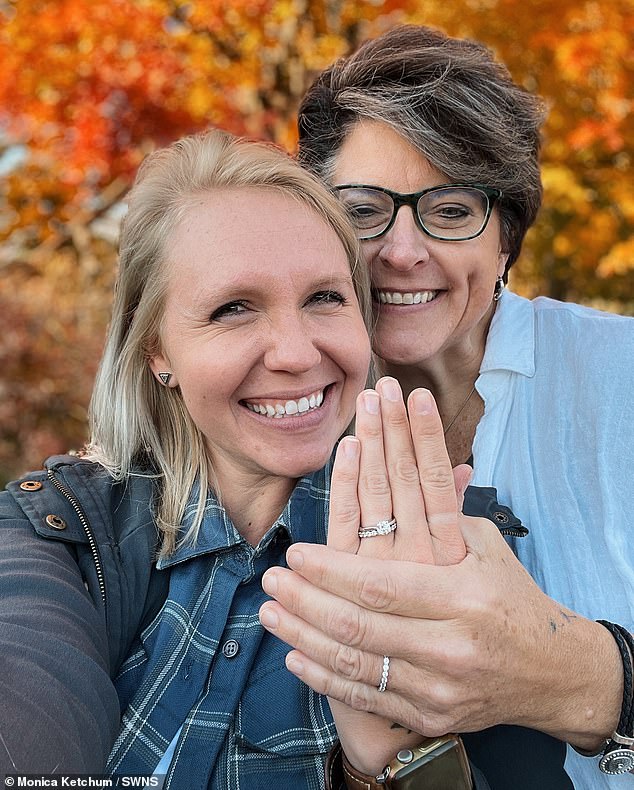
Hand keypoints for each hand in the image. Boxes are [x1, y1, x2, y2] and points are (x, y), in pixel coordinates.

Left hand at [261, 518, 621, 751]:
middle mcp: (450, 647)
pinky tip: (296, 657)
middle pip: (359, 626)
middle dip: (306, 602)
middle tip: (270, 580)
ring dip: (304, 637)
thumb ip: (439, 514)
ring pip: (355, 665)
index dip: (331, 571)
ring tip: (270, 613)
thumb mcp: (485, 546)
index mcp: (463, 597)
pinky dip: (326, 679)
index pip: (381, 585)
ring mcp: (440, 689)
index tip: (296, 554)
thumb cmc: (511, 596)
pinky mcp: (432, 716)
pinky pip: (368, 699)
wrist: (550, 671)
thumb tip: (391, 468)